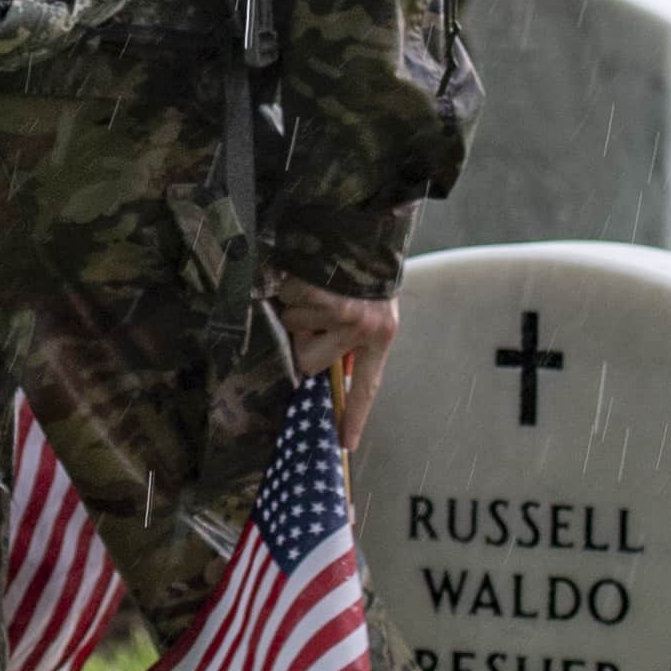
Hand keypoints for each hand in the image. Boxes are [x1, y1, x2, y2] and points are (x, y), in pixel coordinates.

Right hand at [270, 278, 400, 442]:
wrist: (368, 225)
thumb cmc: (366, 269)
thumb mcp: (372, 306)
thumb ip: (351, 338)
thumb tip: (318, 370)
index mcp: (383, 335)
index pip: (368, 385)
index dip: (355, 415)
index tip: (345, 445)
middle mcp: (365, 327)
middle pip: (310, 360)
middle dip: (302, 339)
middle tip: (313, 315)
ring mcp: (343, 309)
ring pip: (294, 325)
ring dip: (296, 305)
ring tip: (316, 285)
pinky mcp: (322, 288)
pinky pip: (287, 298)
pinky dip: (288, 284)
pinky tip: (306, 272)